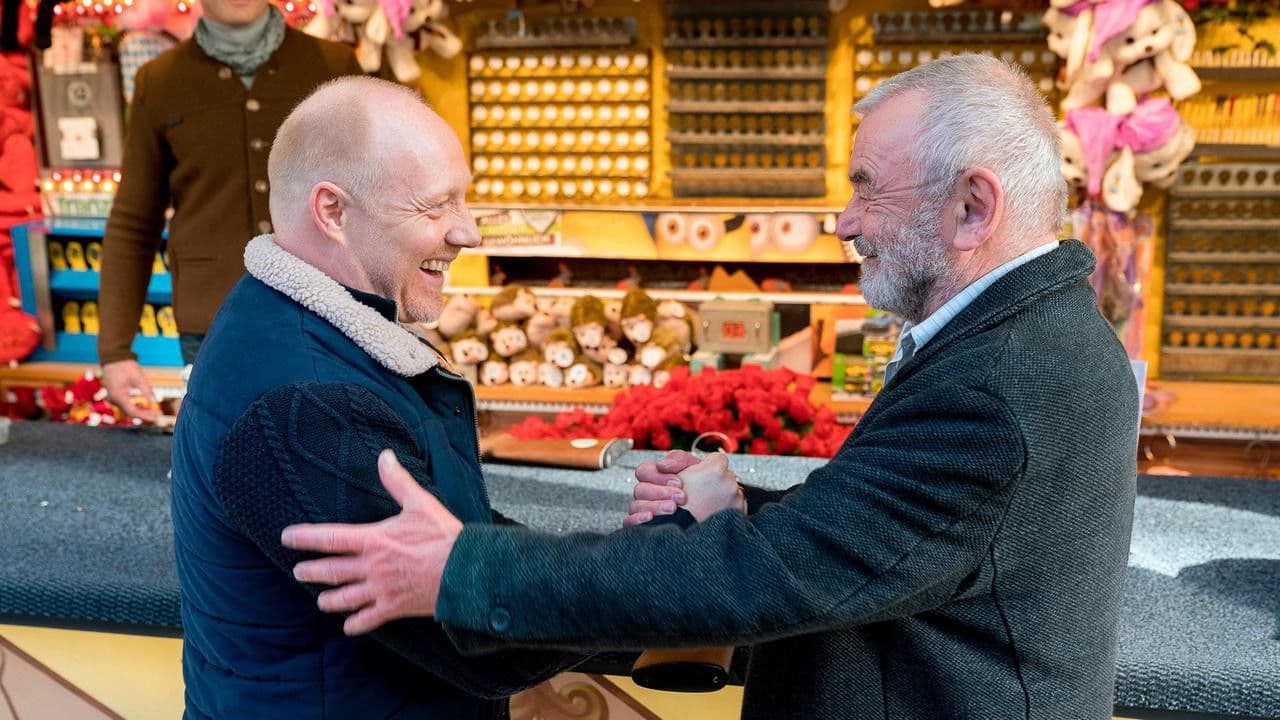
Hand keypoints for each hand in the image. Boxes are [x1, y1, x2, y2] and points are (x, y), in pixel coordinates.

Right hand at [102, 359, 158, 421]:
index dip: (144, 416)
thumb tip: (156, 401)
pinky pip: (125, 405)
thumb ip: (147, 390)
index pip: (132, 411)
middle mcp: (113, 399)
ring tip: (153, 412)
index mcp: (118, 396)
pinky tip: (144, 406)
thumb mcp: (139, 378)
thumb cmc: (125, 366)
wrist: (113, 357)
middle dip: (143, 415)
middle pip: (129, 412)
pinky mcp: (114, 395)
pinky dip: (135, 406)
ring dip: (140, 411)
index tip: (155, 418)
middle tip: (157, 416)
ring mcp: (112, 397)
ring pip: (127, 409)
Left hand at [281, 450, 461, 634]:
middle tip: (298, 572)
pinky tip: (349, 627)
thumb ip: (398, 481)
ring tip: (320, 601)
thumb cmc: (442, 536)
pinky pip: (368, 619)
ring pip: (345, 598)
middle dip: (311, 571)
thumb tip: (384, 457)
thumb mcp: (420, 503)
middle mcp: (371, 567)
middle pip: (331, 571)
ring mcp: (380, 590)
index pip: (330, 538)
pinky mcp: (393, 608)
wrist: (463, 571)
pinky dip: (356, 624)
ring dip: (329, 600)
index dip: (305, 537)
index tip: (287, 537)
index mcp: (373, 540)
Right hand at [624, 450, 699, 526]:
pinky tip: (650, 518)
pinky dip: (637, 520)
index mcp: (657, 476)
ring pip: (636, 506)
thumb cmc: (705, 486)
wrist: (715, 506)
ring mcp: (647, 509)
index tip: (679, 482)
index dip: (658, 476)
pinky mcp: (647, 526)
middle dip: (661, 492)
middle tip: (681, 497)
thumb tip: (661, 465)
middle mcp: (649, 493)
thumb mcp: (696, 465)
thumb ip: (678, 458)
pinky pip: (630, 523)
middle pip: (640, 490)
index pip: (643, 471)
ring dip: (654, 506)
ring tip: (673, 509)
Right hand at [676, 453, 745, 521]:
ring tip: (705, 505)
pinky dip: (727, 507)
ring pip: (731, 490)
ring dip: (722, 495)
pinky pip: (736, 505)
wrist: (681, 534)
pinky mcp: (740, 513)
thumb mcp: (670, 474)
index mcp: (715, 470)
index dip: (707, 466)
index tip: (700, 476)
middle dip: (715, 481)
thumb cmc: (673, 506)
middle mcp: (730, 483)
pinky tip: (712, 512)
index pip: (718, 458)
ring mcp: (736, 499)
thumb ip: (679, 459)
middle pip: (725, 475)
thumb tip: (682, 457)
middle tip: (699, 493)